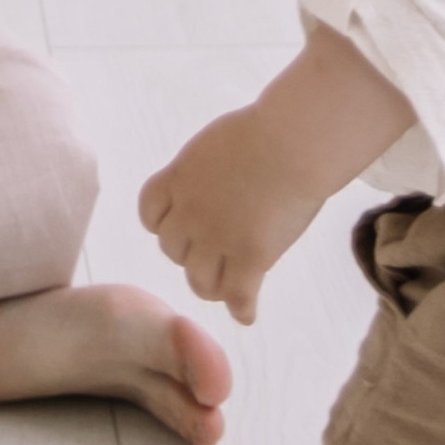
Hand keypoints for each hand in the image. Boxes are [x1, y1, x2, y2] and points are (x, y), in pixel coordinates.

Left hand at [140, 101, 332, 324]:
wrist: (294, 140)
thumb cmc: (266, 131)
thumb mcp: (215, 145)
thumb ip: (203, 171)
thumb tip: (211, 184)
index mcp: (177, 178)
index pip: (150, 215)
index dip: (166, 223)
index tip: (184, 225)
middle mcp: (189, 212)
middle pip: (172, 250)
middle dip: (190, 252)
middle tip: (215, 253)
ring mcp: (218, 238)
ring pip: (199, 281)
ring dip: (211, 286)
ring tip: (226, 287)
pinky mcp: (250, 257)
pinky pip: (237, 297)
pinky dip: (241, 309)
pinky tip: (247, 313)